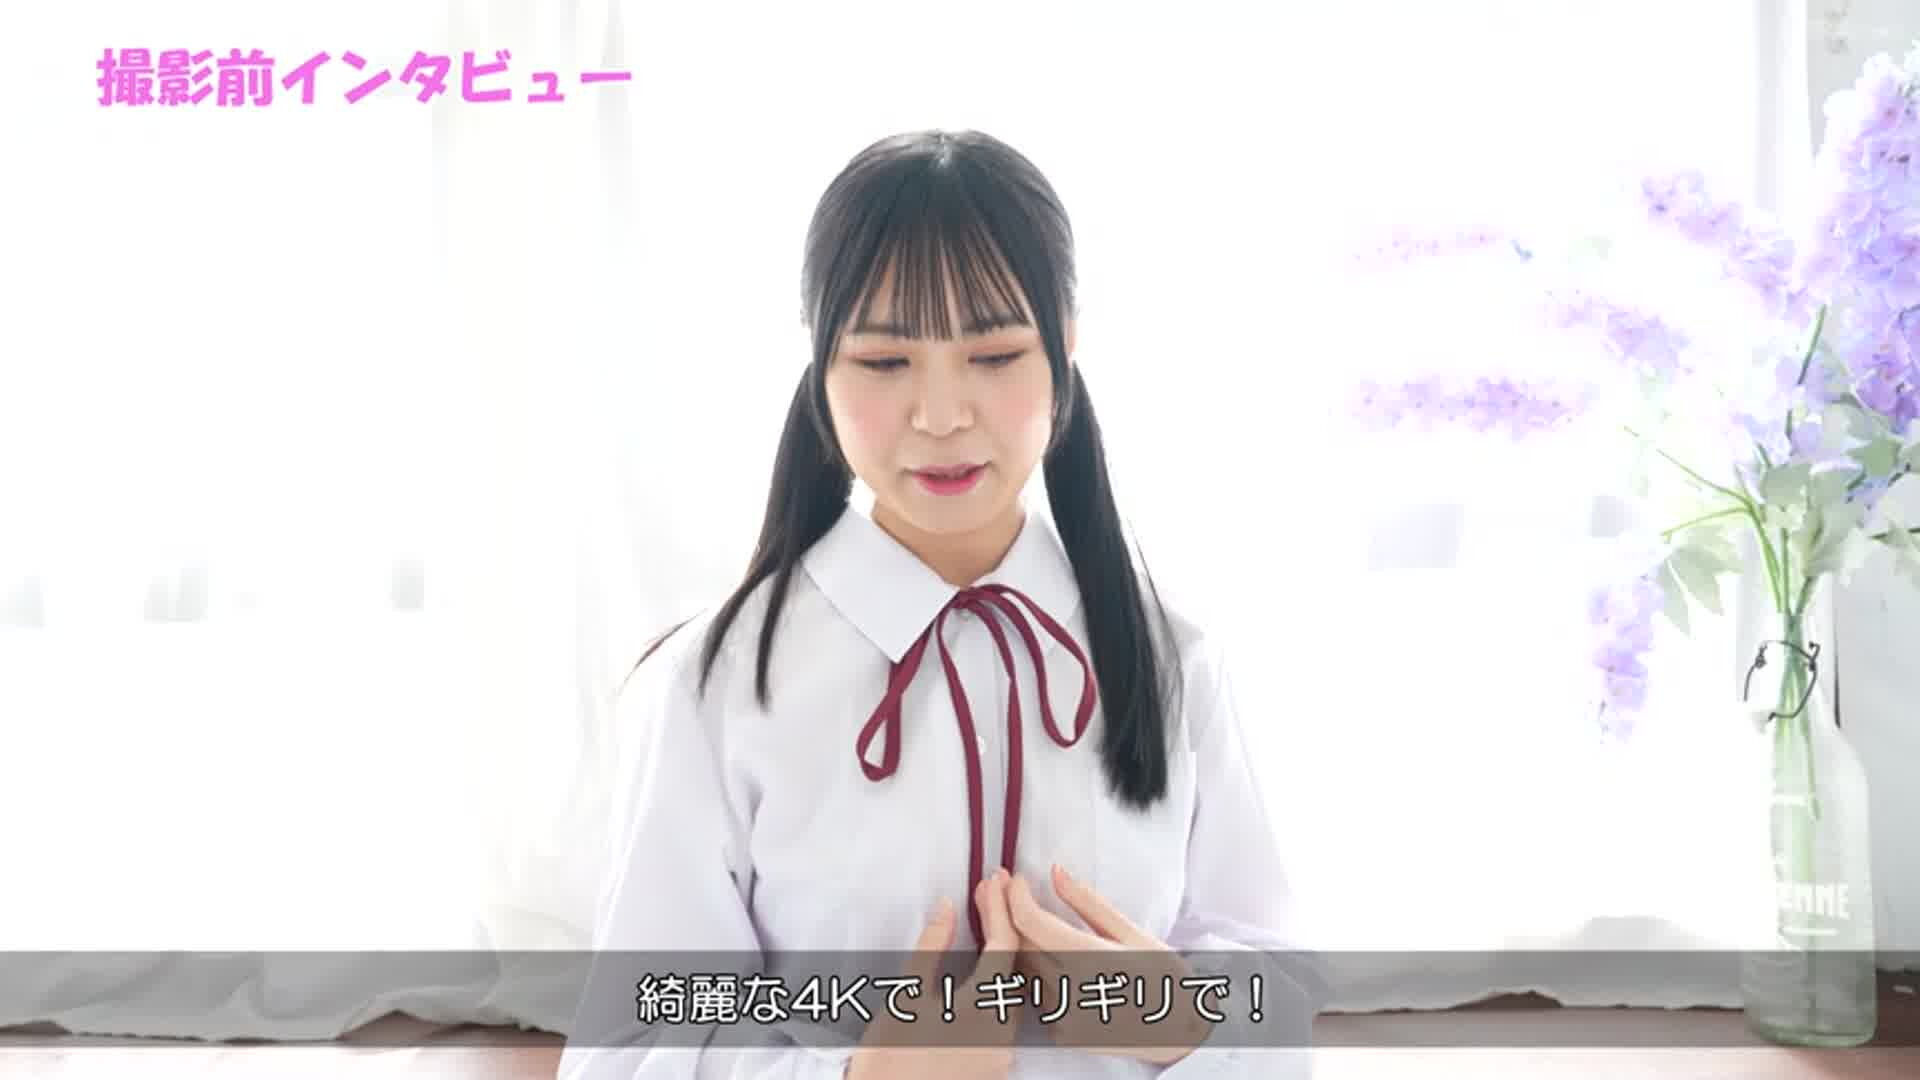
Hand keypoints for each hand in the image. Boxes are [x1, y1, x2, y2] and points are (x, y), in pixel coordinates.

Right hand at [847, 870, 1021, 1079]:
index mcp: (980, 1009)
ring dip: (1004, 958)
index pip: (1003, 945)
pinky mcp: (997, 1068)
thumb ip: (933, 945)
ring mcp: (1003, 1054)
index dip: (998, 908)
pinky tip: (986, 972)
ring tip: (989, 925)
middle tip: (990, 895)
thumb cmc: (888, 1054)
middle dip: (1004, 927)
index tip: (992, 882)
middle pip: (1015, 967)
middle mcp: (1002, 1033)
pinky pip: (1008, 1018)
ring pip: (1015, 992)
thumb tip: (947, 908)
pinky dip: (1000, 988)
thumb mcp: (907, 991)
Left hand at [1005, 864, 1208, 1065]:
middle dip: (1008, 912)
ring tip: (1026, 922)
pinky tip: (1049, 961)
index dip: (1016, 895)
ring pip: (1024, 969)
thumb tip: (1055, 872)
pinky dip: (1036, 973)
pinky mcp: (1060, 1033)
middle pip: (1020, 943)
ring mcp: (1063, 1016)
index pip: (1030, 922)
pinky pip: (1036, 994)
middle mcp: (1071, 990)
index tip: (1018, 880)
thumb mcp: (1132, 933)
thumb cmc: (1163, 979)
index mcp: (1090, 960)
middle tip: (1007, 889)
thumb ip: (1088, 903)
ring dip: (1021, 943)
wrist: (1179, 1034)